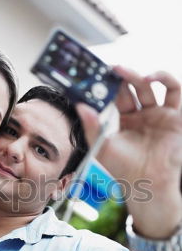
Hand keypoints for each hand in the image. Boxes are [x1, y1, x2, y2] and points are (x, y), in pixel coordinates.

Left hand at [76, 66, 181, 236]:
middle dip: (120, 77)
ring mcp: (159, 114)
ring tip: (123, 71)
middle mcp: (142, 115)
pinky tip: (150, 77)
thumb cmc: (123, 169)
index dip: (108, 85)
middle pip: (132, 88)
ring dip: (138, 75)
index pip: (116, 96)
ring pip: (150, 87)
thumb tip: (79, 106)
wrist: (147, 182)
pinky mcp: (175, 115)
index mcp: (125, 120)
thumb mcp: (101, 147)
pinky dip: (165, 79)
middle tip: (108, 68)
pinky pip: (174, 90)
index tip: (97, 75)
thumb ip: (90, 127)